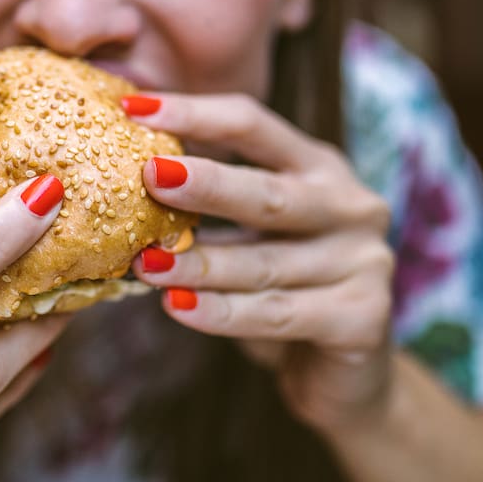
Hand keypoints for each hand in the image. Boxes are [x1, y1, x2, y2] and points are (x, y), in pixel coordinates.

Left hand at [124, 93, 395, 435]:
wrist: (343, 374)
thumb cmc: (281, 289)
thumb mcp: (251, 234)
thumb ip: (209, 202)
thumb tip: (118, 168)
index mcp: (318, 167)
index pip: (253, 125)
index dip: (195, 113)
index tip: (133, 107)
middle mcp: (350, 205)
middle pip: (267, 192)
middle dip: (206, 184)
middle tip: (149, 175)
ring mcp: (364, 261)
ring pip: (264, 263)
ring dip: (199, 264)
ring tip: (143, 264)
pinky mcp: (362, 318)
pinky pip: (277, 314)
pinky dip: (223, 313)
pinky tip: (177, 308)